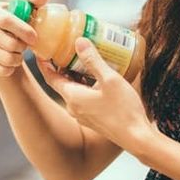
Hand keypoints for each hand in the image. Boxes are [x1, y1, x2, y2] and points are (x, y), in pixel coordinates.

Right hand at [0, 0, 47, 78]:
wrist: (0, 44)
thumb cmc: (14, 24)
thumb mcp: (23, 10)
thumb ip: (33, 0)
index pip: (5, 20)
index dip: (23, 30)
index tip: (35, 38)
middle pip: (7, 42)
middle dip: (22, 46)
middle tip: (25, 45)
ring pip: (5, 58)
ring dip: (17, 58)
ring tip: (18, 53)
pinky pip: (0, 69)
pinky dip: (10, 68)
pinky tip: (10, 63)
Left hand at [38, 37, 156, 149]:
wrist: (137, 138)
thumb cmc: (123, 109)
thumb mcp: (109, 79)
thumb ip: (93, 60)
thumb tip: (79, 42)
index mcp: (73, 97)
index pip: (50, 77)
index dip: (44, 64)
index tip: (41, 51)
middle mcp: (73, 108)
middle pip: (61, 83)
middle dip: (62, 66)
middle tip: (66, 49)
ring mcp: (83, 115)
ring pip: (73, 91)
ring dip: (75, 76)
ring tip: (83, 59)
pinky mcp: (93, 119)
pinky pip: (83, 98)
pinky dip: (85, 85)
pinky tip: (97, 78)